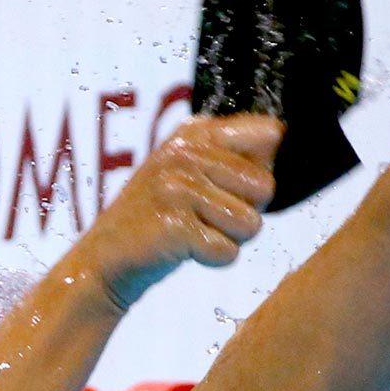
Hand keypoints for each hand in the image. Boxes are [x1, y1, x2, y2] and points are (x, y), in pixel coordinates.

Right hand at [74, 115, 280, 309]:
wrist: (106, 259)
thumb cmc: (160, 217)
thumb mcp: (191, 171)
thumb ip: (235, 153)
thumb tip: (283, 135)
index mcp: (194, 131)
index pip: (269, 133)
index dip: (262, 169)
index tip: (232, 187)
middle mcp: (184, 151)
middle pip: (265, 186)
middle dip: (244, 211)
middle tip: (205, 217)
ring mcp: (176, 186)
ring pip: (251, 223)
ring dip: (228, 238)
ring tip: (193, 232)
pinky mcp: (174, 225)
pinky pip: (228, 251)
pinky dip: (211, 259)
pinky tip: (182, 250)